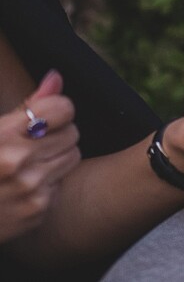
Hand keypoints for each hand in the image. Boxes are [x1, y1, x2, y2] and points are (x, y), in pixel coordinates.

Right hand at [0, 71, 79, 244]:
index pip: (63, 108)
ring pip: (72, 157)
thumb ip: (27, 105)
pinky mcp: (36, 210)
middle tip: (31, 146)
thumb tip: (56, 77)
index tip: (45, 119)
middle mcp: (16, 161)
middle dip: (56, 136)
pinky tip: (22, 189)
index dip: (57, 111)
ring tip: (27, 166)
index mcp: (2, 136)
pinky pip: (61, 185)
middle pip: (72, 132)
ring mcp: (28, 188)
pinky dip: (47, 186)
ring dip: (56, 159)